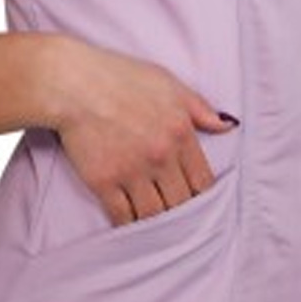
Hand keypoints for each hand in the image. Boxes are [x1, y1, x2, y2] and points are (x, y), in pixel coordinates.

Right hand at [49, 38, 238, 226]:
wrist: (74, 84)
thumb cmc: (120, 78)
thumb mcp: (168, 83)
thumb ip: (200, 107)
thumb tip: (226, 126)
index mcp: (180, 132)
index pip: (203, 181)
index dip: (201, 194)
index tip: (194, 197)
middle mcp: (161, 156)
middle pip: (182, 202)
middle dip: (181, 210)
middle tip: (175, 213)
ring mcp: (132, 171)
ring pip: (155, 214)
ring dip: (157, 221)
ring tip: (155, 220)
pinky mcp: (104, 182)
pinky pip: (123, 216)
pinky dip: (129, 224)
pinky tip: (130, 222)